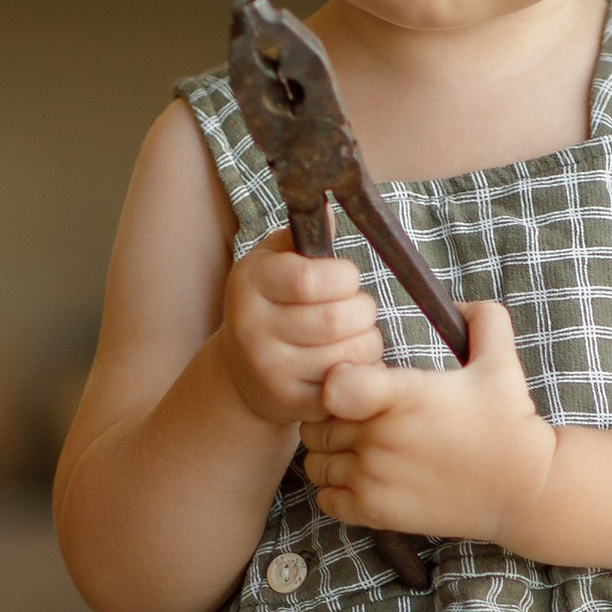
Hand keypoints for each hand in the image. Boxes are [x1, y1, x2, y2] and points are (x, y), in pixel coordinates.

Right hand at [219, 230, 383, 429]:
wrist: (243, 369)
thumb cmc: (272, 303)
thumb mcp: (273, 262)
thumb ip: (302, 238)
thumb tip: (331, 208)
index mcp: (249, 284)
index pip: (310, 279)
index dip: (344, 276)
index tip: (344, 278)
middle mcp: (251, 329)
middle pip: (337, 319)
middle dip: (362, 309)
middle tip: (355, 309)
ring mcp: (269, 371)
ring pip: (351, 352)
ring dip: (367, 340)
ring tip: (351, 334)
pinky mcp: (290, 403)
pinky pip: (350, 384)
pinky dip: (361, 370)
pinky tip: (345, 361)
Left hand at [302, 302, 560, 544]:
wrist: (524, 488)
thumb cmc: (509, 423)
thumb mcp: (501, 361)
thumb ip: (482, 319)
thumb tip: (457, 302)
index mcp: (404, 396)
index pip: (333, 386)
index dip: (336, 384)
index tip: (357, 388)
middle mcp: (382, 437)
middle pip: (318, 423)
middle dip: (333, 419)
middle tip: (360, 421)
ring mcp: (375, 478)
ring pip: (316, 462)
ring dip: (330, 455)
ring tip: (360, 450)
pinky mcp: (376, 512)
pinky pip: (326, 499)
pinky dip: (336, 490)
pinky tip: (364, 479)